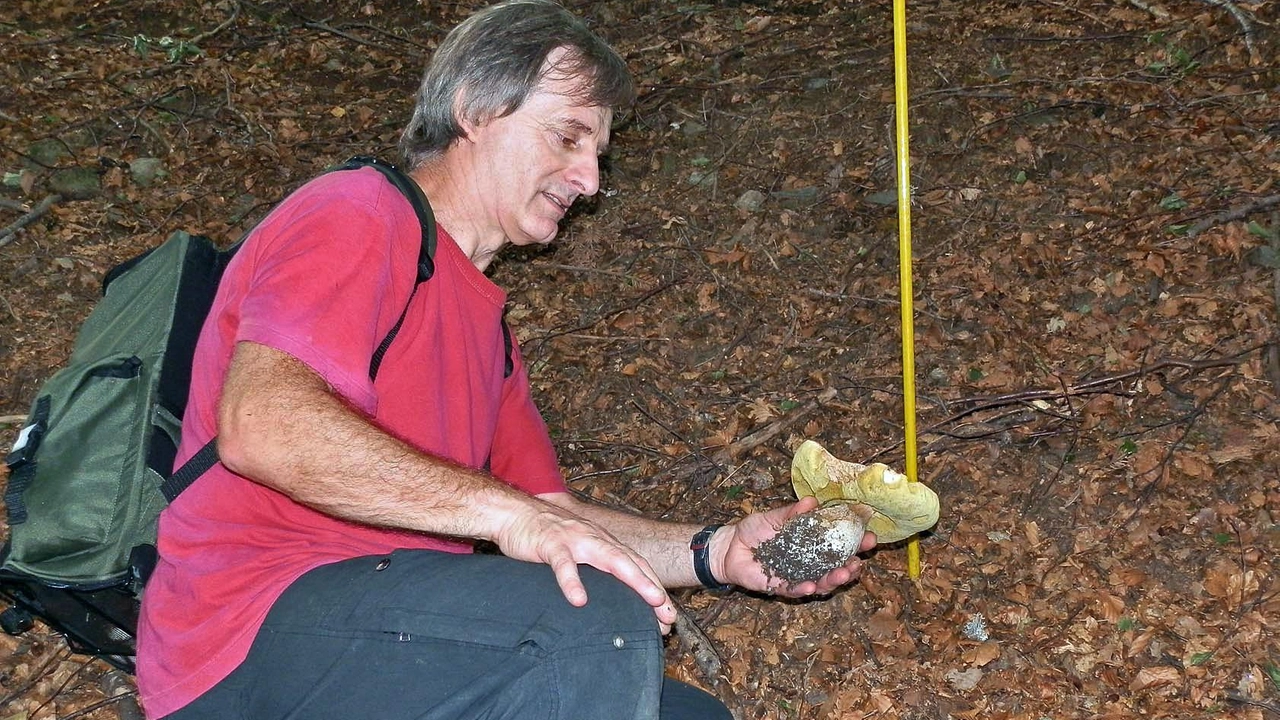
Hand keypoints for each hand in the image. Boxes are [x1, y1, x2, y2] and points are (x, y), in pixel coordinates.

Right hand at [494, 498, 677, 632]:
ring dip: (634, 579)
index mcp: (603, 543)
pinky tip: (578, 600)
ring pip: (610, 559)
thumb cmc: (546, 536)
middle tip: (668, 613)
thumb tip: (609, 597)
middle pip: (632, 563)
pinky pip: (563, 564)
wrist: (513, 512)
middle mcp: (596, 539)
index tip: (667, 615)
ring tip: (649, 600)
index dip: (654, 588)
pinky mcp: (550, 544)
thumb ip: (593, 568)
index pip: (636, 565)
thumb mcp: (576, 550)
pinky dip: (572, 581)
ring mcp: (575, 540)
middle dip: (654, 587)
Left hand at [712, 496, 876, 597]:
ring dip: (833, 580)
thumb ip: (792, 513)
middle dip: (851, 565)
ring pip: (821, 582)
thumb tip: (812, 502)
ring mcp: (798, 576)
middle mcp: (810, 562)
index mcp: (812, 543)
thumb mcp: (774, 517)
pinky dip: (805, 589)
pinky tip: (812, 586)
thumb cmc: (755, 530)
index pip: (839, 544)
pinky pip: (795, 590)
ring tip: (843, 574)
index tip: (869, 537)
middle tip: (860, 561)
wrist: (731, 546)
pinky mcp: (781, 587)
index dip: (856, 543)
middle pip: (836, 567)